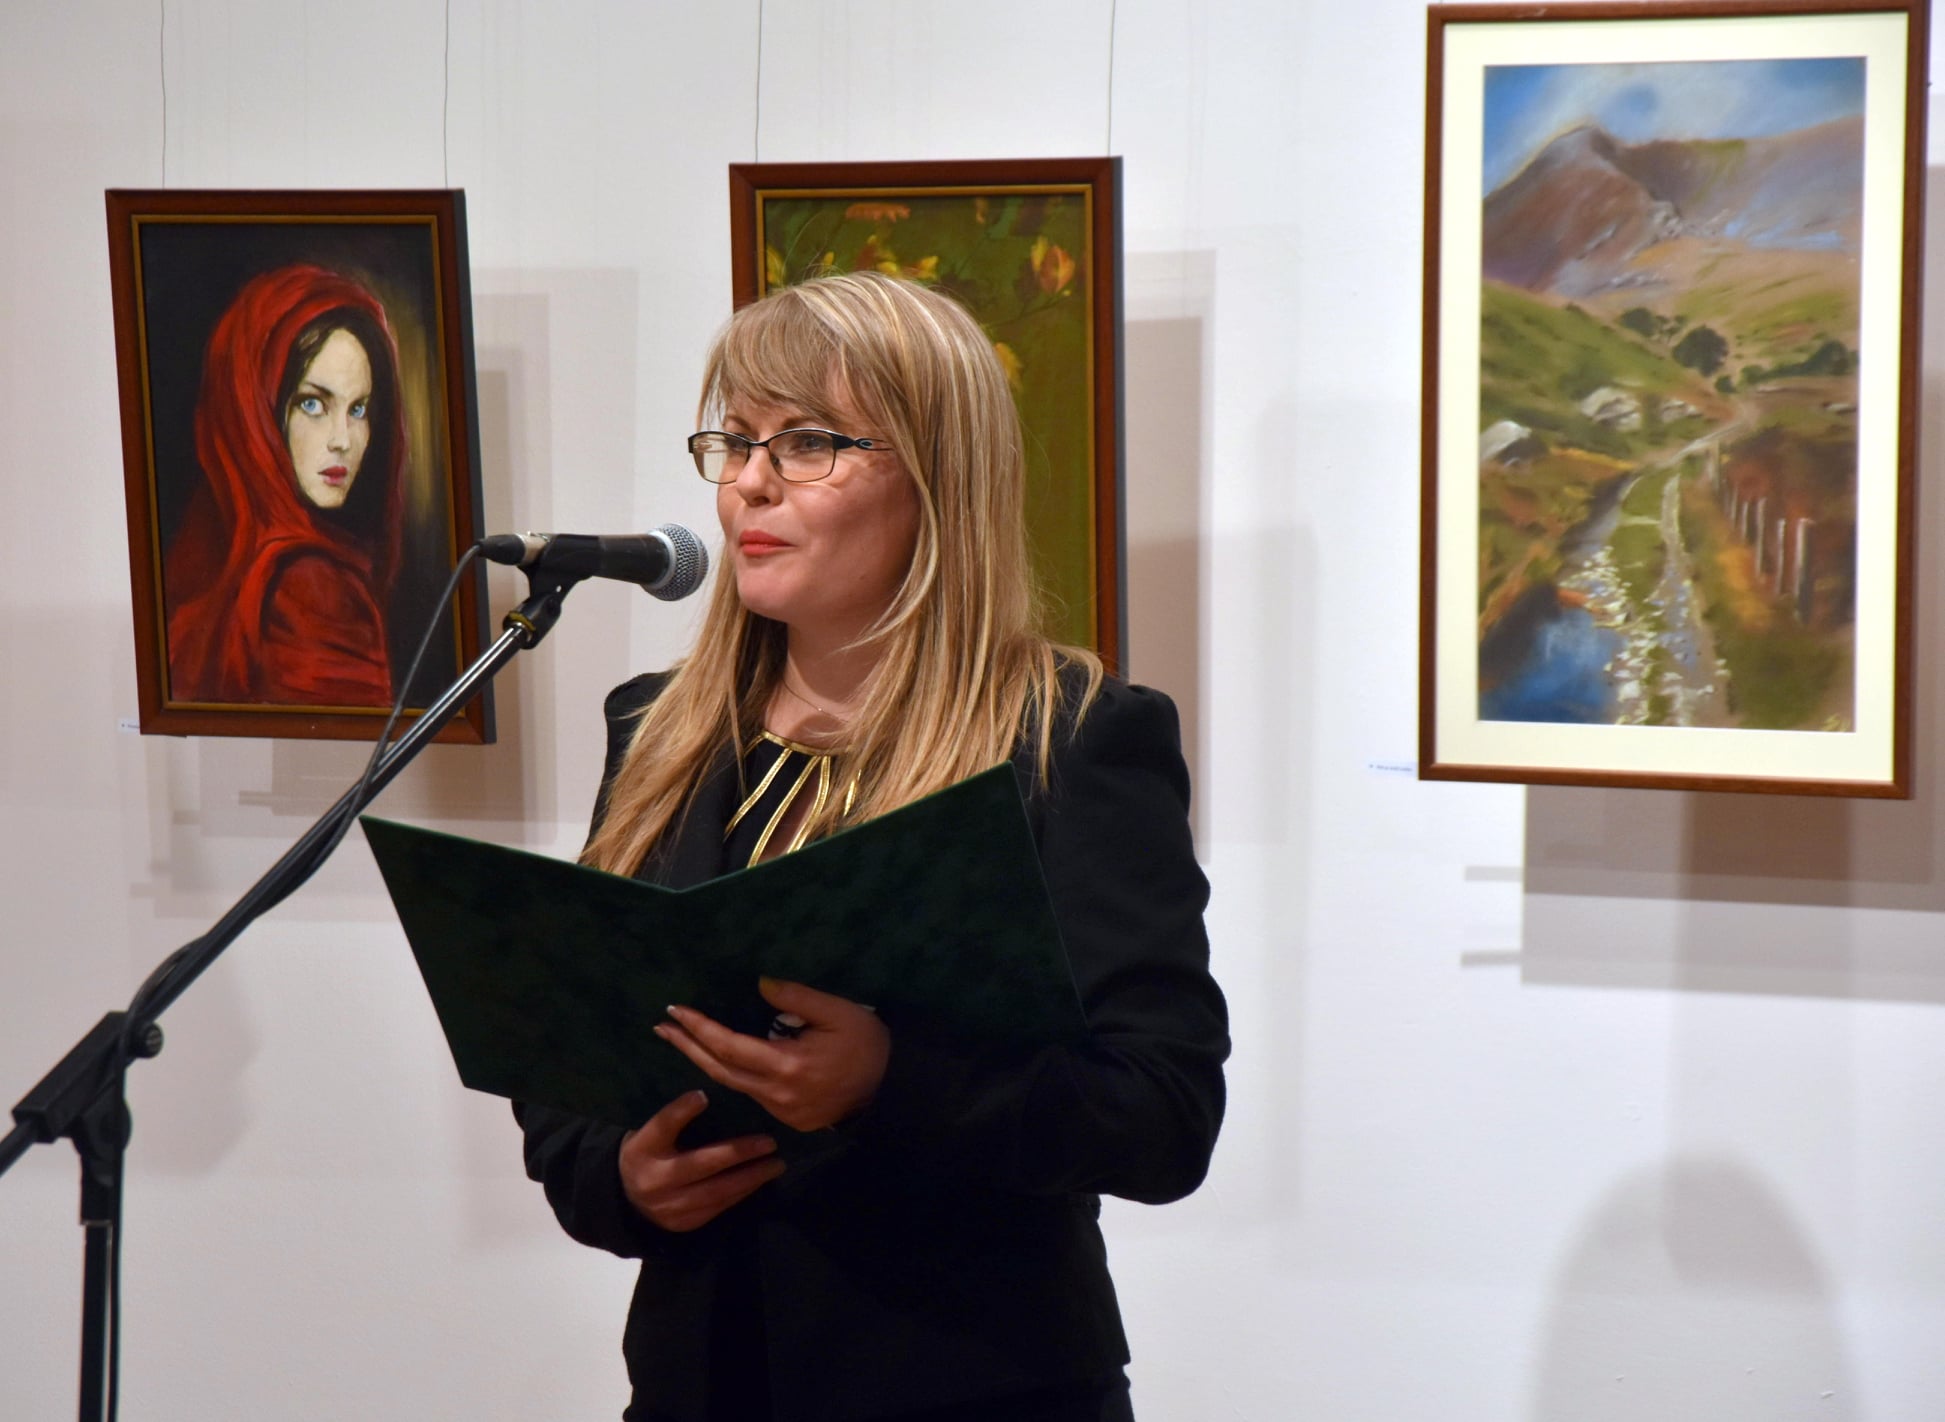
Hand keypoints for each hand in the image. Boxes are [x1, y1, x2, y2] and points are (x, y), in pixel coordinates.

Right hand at [617, 1090, 783, 1231]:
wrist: (627, 1199)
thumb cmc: (650, 1153)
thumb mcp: (653, 1133)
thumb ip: (676, 1119)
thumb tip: (713, 1095)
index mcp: (643, 1148)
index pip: (662, 1126)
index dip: (681, 1111)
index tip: (704, 1096)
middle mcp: (654, 1179)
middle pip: (700, 1164)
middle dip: (738, 1153)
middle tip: (770, 1142)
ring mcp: (669, 1206)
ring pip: (716, 1191)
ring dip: (750, 1178)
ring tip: (775, 1164)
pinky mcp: (684, 1223)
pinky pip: (718, 1208)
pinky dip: (741, 1193)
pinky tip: (759, 1181)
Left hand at [656, 977, 890, 1132]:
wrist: (890, 1088)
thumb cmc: (867, 1043)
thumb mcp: (837, 1011)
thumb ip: (797, 997)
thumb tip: (759, 984)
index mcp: (787, 1065)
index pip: (729, 1046)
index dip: (699, 1028)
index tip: (675, 1010)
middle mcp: (777, 1094)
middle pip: (719, 1071)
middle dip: (687, 1047)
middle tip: (662, 1027)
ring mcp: (782, 1112)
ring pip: (734, 1086)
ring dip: (705, 1062)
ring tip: (683, 1040)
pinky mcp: (789, 1120)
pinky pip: (753, 1096)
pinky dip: (732, 1076)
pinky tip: (721, 1061)